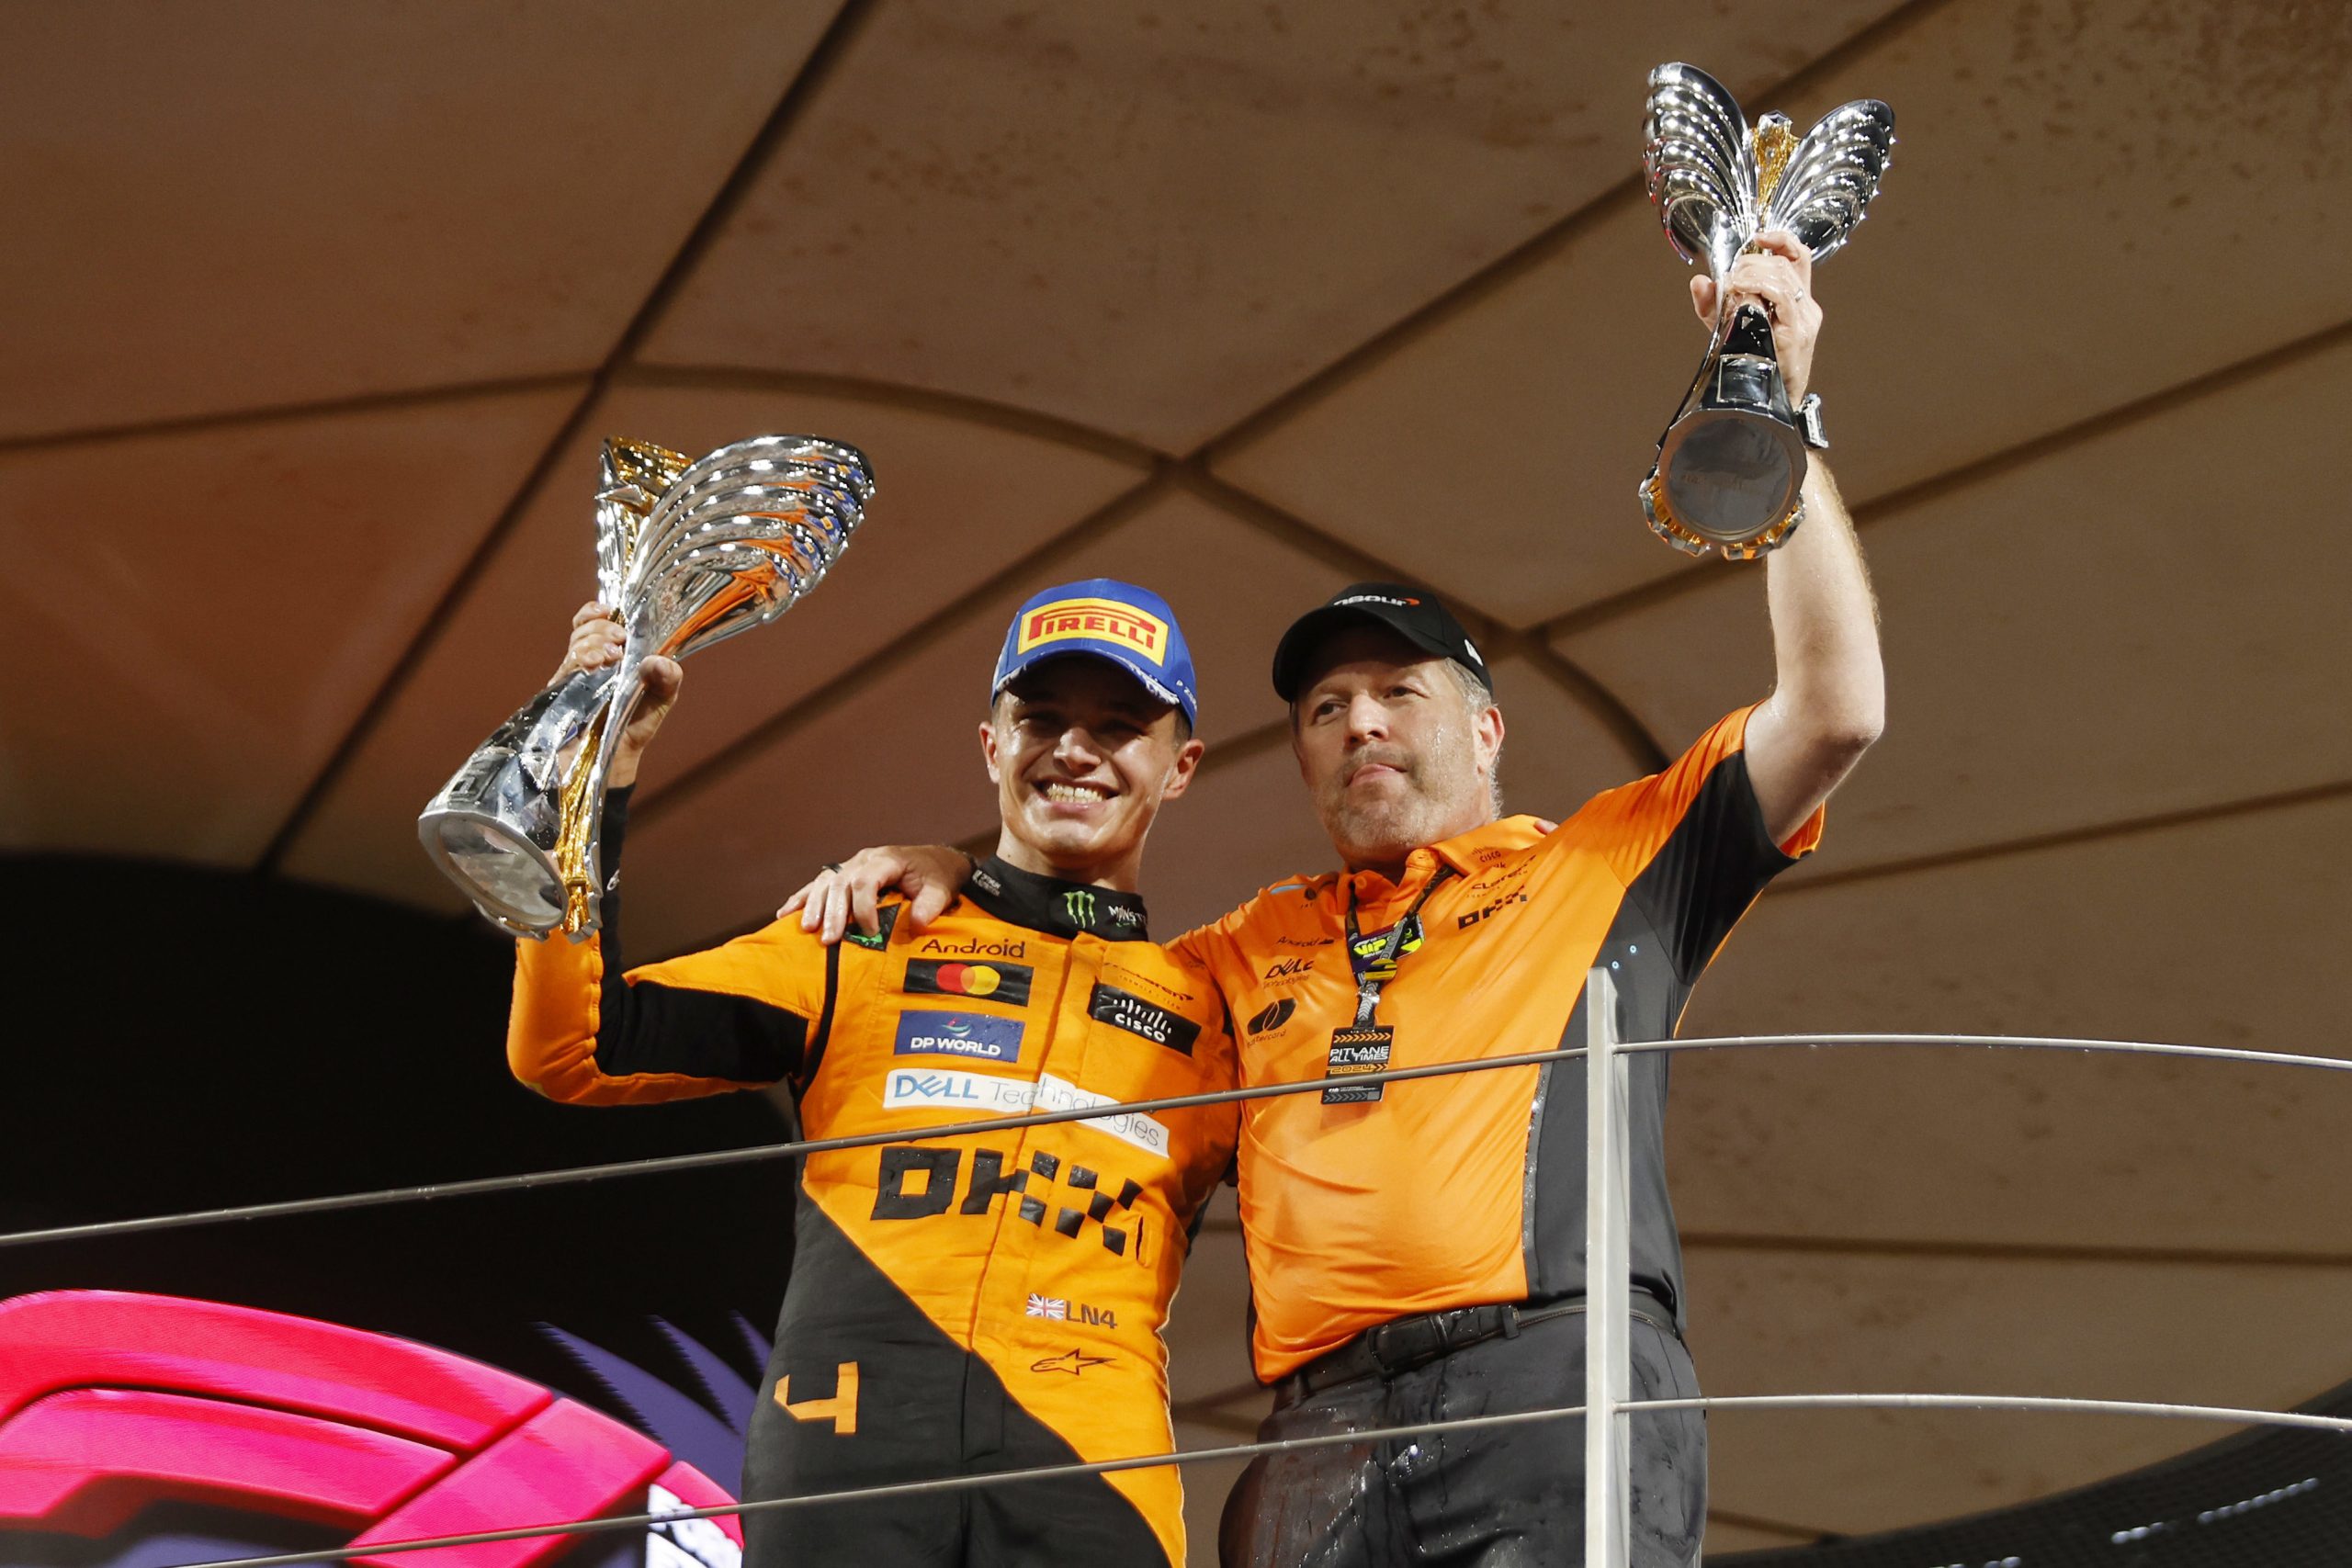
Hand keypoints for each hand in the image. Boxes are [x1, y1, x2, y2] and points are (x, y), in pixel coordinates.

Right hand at [553, 600, 681, 789]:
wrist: (617, 757)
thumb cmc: (637, 722)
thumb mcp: (663, 697)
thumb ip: (668, 677)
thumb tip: (656, 661)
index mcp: (610, 654)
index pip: (593, 621)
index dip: (595, 612)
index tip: (608, 610)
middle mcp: (588, 661)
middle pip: (583, 630)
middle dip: (600, 628)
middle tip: (620, 640)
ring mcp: (573, 677)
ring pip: (574, 646)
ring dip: (592, 643)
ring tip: (611, 657)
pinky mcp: (561, 695)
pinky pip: (565, 670)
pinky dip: (580, 661)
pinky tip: (594, 666)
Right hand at [779, 844, 974, 942]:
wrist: (936, 861)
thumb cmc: (938, 876)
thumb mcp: (941, 889)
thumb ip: (931, 905)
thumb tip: (916, 924)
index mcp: (886, 859)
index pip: (865, 881)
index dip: (863, 908)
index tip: (869, 932)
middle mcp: (865, 859)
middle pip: (840, 882)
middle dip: (833, 912)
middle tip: (829, 939)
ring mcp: (852, 864)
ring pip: (825, 882)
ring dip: (813, 906)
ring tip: (807, 930)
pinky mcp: (846, 873)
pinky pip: (819, 883)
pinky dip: (802, 898)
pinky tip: (785, 914)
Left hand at [1690, 228, 1819, 400]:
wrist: (1766, 403)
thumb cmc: (1752, 365)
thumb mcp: (1729, 328)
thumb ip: (1713, 304)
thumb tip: (1699, 281)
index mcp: (1797, 301)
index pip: (1798, 257)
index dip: (1782, 239)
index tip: (1758, 238)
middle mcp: (1806, 307)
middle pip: (1783, 264)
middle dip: (1752, 262)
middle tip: (1731, 276)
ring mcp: (1804, 320)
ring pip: (1781, 276)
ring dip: (1751, 273)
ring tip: (1733, 285)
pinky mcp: (1796, 334)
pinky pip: (1781, 297)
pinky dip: (1758, 287)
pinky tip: (1739, 291)